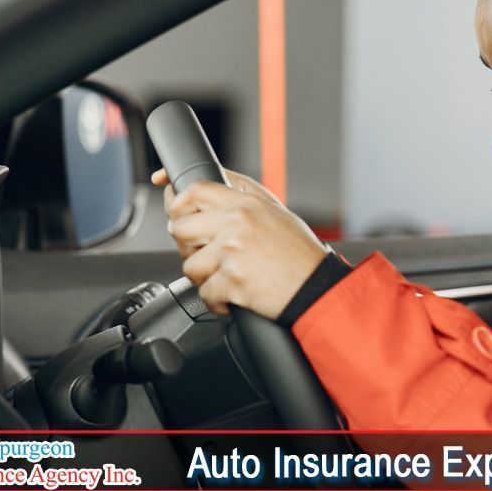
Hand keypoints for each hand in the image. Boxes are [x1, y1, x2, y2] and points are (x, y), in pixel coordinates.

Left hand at [152, 168, 328, 317]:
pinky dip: (217, 301)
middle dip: (188, 246)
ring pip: (189, 265)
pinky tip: (235, 295)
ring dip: (204, 278)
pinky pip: (205, 293)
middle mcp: (237, 223)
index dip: (177, 200)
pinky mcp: (232, 280)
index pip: (196, 189)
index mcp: (247, 204)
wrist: (317, 288)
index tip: (174, 209)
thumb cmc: (300, 255)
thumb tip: (204, 197)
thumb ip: (241, 202)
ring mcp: (233, 251)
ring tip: (227, 278)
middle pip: (180, 227)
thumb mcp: (275, 214)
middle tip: (207, 256)